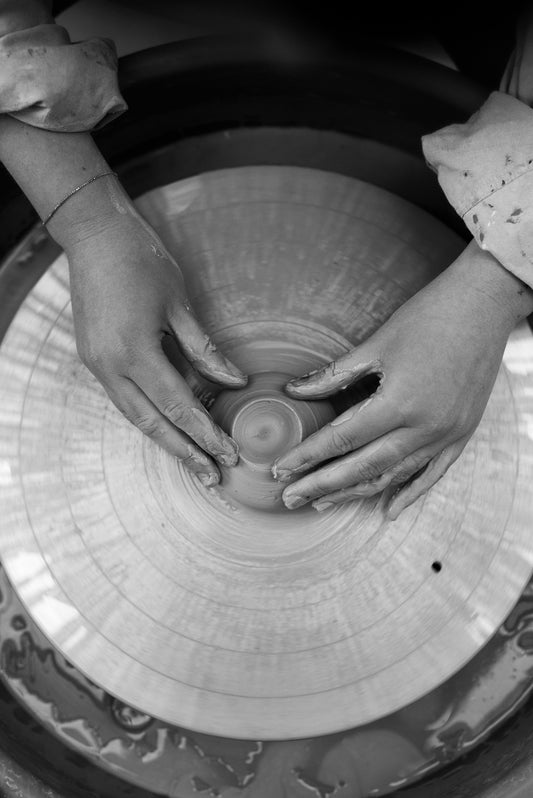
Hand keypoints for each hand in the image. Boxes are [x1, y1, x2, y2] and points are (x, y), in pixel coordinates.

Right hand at [66, 208, 246, 485]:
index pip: (178, 405)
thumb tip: (234, 382)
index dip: (205, 432)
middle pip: (152, 423)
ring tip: (194, 460)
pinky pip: (125, 397)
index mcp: (134, 351)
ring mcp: (98, 363)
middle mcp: (110, 365)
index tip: (228, 453)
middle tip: (212, 476)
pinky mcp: (95, 357)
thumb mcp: (179, 304)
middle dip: (185, 452)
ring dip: (165, 440)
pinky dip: (150, 415)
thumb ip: (205, 350)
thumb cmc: (142, 260)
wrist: (95, 235)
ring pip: (135, 415)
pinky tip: (171, 426)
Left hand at [273, 242, 532, 518]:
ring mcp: (446, 435)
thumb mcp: (377, 344)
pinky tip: (387, 511)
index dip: (307, 457)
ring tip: (322, 502)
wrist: (484, 306)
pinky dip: (408, 494)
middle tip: (290, 498)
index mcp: (399, 402)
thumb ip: (334, 375)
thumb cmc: (428, 317)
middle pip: (362, 467)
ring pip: (393, 476)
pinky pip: (432, 475)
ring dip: (355, 492)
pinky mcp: (461, 435)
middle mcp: (424, 427)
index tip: (280, 470)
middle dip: (321, 485)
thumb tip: (294, 391)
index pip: (342, 439)